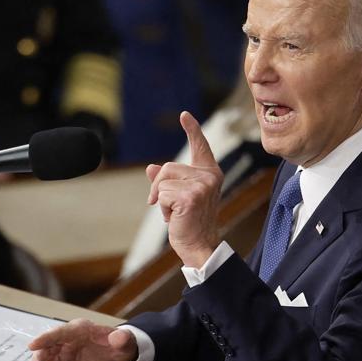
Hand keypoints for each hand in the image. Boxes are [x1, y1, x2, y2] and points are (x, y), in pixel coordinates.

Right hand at [28, 319, 136, 360]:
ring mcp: (66, 354)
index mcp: (79, 330)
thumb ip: (121, 339)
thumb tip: (119, 337)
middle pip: (48, 348)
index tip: (32, 345)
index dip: (45, 338)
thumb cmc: (120, 344)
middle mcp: (68, 340)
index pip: (59, 332)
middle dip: (40, 359)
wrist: (121, 355)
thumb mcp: (125, 341)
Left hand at [146, 111, 222, 268]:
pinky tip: (174, 218)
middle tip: (166, 206)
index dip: (192, 130)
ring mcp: (202, 186)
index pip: (200, 146)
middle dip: (159, 187)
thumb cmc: (190, 222)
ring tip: (174, 213)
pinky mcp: (190, 197)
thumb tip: (151, 168)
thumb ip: (168, 181)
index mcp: (210, 173)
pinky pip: (161, 194)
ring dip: (160, 199)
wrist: (199, 245)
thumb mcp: (178, 197)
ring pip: (162, 181)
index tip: (184, 115)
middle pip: (168, 168)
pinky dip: (161, 208)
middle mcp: (210, 176)